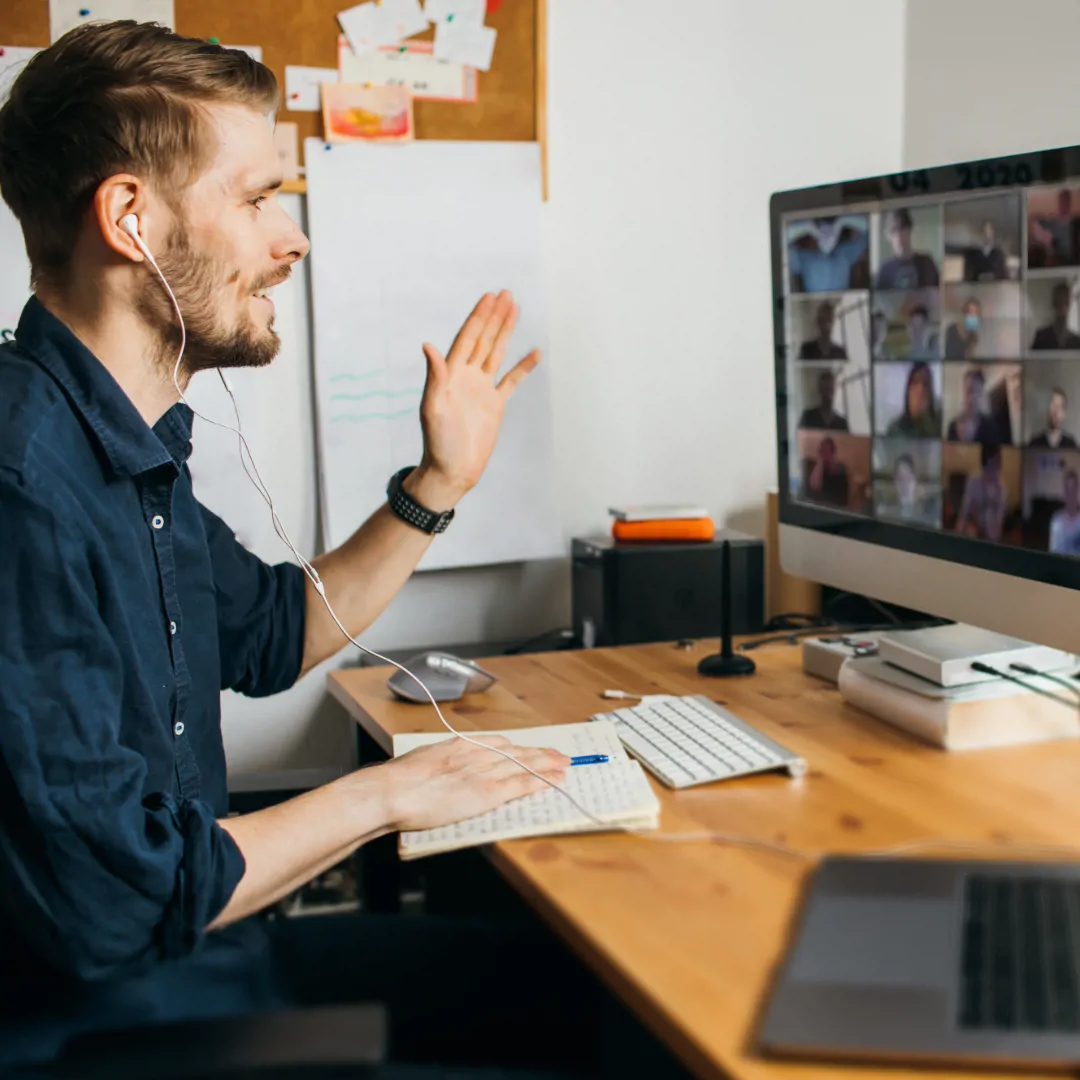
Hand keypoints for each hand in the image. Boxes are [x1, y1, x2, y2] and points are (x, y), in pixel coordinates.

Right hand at [374, 735, 569, 831]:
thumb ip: (439, 763)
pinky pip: (520, 785)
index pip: (498, 743)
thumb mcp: (422, 761)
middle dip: (540, 753)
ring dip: (547, 765)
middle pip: (516, 751)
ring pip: (524, 765)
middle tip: (559, 755)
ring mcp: (483, 773)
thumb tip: (440, 768)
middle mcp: (476, 754)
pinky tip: (555, 781)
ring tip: (565, 765)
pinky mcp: (486, 793)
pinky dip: (540, 782)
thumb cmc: (398, 780)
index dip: (518, 747)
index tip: (530, 748)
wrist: (392, 790)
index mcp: (459, 745)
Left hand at [412, 291, 539, 506]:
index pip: (467, 338)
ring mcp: (482, 389)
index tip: (488, 298)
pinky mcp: (495, 405)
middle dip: (494, 316)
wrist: (453, 470)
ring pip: (497, 353)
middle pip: (483, 339)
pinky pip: (512, 380)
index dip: (478, 317)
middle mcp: (467, 377)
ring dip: (506, 331)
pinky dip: (523, 367)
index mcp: (451, 374)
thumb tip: (428, 346)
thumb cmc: (438, 442)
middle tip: (505, 293)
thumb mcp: (433, 408)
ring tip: (515, 309)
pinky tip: (534, 352)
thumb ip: (435, 376)